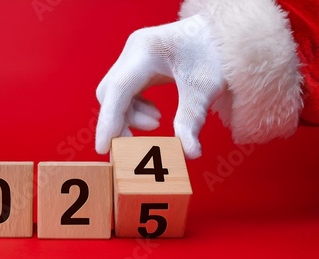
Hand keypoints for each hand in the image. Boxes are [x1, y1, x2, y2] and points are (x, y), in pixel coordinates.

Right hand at [95, 15, 225, 158]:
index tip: (104, 149)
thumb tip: (189, 154)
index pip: (117, 89)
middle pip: (110, 92)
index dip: (108, 121)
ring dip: (129, 115)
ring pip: (115, 92)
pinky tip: (155, 114)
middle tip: (137, 142)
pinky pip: (125, 90)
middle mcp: (134, 49)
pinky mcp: (139, 61)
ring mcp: (134, 54)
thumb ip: (191, 123)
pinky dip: (134, 107)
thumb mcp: (205, 90)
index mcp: (146, 51)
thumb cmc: (219, 55)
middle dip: (119, 121)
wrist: (227, 33)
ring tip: (157, 122)